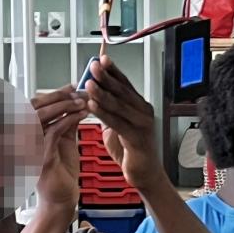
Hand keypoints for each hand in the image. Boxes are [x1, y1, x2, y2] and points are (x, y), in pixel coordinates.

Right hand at [30, 86, 86, 211]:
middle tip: (77, 90)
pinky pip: (53, 132)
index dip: (53, 93)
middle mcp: (23, 138)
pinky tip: (81, 115)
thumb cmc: (61, 172)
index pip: (35, 105)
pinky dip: (68, 120)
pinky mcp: (39, 157)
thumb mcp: (64, 141)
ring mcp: (28, 148)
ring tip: (81, 101)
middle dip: (58, 95)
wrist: (62, 198)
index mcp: (28, 133)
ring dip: (63, 105)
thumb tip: (74, 103)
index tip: (71, 86)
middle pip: (34, 106)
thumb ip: (65, 123)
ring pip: (41, 116)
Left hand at [83, 57, 165, 192]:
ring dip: (102, 93)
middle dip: (106, 77)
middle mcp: (143, 112)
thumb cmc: (130, 150)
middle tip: (94, 66)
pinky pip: (117, 122)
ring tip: (89, 83)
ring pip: (119, 104)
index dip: (113, 71)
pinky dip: (103, 113)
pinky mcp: (137, 138)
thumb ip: (109, 110)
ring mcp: (142, 124)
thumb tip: (93, 94)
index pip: (125, 83)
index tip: (101, 59)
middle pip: (122, 90)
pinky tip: (92, 106)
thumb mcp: (117, 125)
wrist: (144, 173)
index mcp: (139, 106)